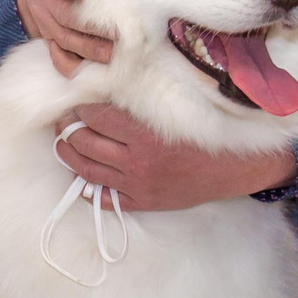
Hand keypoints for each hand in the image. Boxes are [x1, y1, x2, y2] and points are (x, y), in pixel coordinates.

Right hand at [17, 0, 112, 76]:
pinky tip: (82, 71)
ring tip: (110, 56)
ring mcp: (39, 13)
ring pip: (59, 35)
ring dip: (85, 48)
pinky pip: (51, 51)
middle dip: (90, 27)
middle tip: (117, 37)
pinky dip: (66, 63)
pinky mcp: (42, 31)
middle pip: (62, 13)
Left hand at [54, 105, 294, 212]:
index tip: (75, 105)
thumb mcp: (174, 113)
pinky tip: (81, 177)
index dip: (80, 110)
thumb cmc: (206, 134)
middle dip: (68, 130)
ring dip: (69, 155)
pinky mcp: (142, 202)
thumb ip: (141, 106)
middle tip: (63, 122)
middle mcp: (138, 161)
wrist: (234, 168)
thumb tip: (105, 95)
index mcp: (145, 134)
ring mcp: (138, 184)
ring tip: (63, 144)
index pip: (96, 118)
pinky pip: (104, 199)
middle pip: (85, 143)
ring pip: (87, 170)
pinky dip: (88, 189)